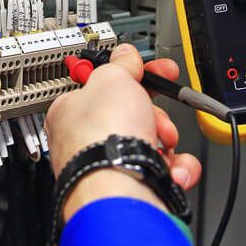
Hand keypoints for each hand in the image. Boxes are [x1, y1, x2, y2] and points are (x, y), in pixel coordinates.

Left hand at [45, 44, 201, 220]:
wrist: (119, 189)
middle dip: (154, 113)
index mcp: (71, 112)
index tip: (154, 71)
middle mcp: (85, 142)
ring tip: (162, 144)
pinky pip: (163, 172)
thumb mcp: (113, 79)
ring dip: (166, 142)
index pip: (104, 86)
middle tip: (156, 113)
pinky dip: (175, 169)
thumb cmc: (102, 136)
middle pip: (132, 117)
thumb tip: (125, 55)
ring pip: (151, 144)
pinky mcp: (131, 189)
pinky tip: (171, 169)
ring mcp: (108, 167)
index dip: (132, 75)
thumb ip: (120, 65)